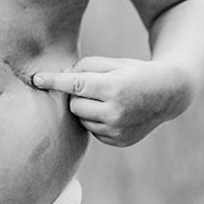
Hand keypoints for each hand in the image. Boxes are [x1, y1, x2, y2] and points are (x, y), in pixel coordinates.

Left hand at [31, 56, 191, 146]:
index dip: (53, 81)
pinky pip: (92, 130)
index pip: (74, 85)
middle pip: (74, 105)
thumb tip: (60, 79)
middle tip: (94, 87)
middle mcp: (115, 112)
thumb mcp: (112, 63)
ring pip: (80, 119)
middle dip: (77, 95)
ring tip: (104, 99)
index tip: (36, 79)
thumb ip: (84, 67)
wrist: (168, 93)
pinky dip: (95, 120)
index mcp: (113, 88)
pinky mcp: (117, 141)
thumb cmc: (134, 72)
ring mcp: (117, 130)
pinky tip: (111, 111)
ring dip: (85, 108)